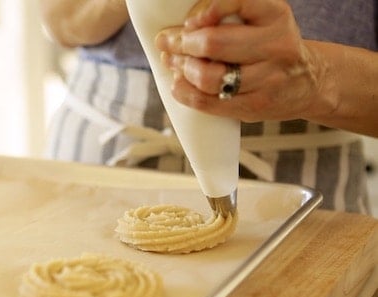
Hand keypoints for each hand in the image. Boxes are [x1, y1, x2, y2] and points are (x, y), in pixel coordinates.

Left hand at [154, 0, 334, 122]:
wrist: (308, 82)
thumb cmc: (271, 46)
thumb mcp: (262, 19)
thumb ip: (230, 16)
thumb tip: (178, 30)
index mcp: (276, 16)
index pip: (238, 3)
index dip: (205, 12)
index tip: (190, 21)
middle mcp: (276, 46)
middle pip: (214, 44)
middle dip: (182, 43)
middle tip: (167, 42)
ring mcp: (267, 80)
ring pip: (208, 77)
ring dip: (182, 69)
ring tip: (173, 62)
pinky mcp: (254, 107)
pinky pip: (209, 102)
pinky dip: (185, 92)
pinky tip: (178, 83)